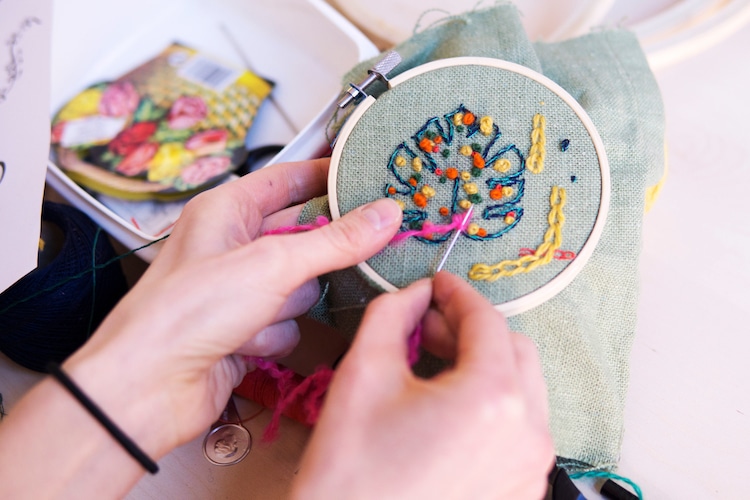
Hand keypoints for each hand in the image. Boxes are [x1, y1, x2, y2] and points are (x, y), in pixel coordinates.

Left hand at [63, 158, 402, 458]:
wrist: (148, 387)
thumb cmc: (190, 309)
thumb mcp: (272, 264)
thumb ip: (336, 241)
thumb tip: (388, 214)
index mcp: (227, 210)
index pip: (289, 179)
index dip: (328, 175)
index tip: (371, 176)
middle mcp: (233, 245)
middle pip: (304, 237)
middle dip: (316, 256)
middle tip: (358, 252)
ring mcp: (240, 290)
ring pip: (302, 286)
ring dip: (286, 304)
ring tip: (257, 312)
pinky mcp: (247, 329)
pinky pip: (289, 323)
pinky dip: (273, 335)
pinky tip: (245, 343)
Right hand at [293, 272, 553, 499]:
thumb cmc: (352, 475)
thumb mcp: (363, 374)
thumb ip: (392, 315)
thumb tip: (415, 295)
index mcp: (494, 398)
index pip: (486, 320)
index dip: (457, 293)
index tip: (436, 284)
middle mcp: (528, 434)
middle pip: (514, 350)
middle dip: (472, 330)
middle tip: (428, 328)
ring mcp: (529, 468)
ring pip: (521, 390)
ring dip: (483, 367)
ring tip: (434, 370)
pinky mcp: (521, 492)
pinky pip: (518, 429)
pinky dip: (490, 406)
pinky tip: (447, 411)